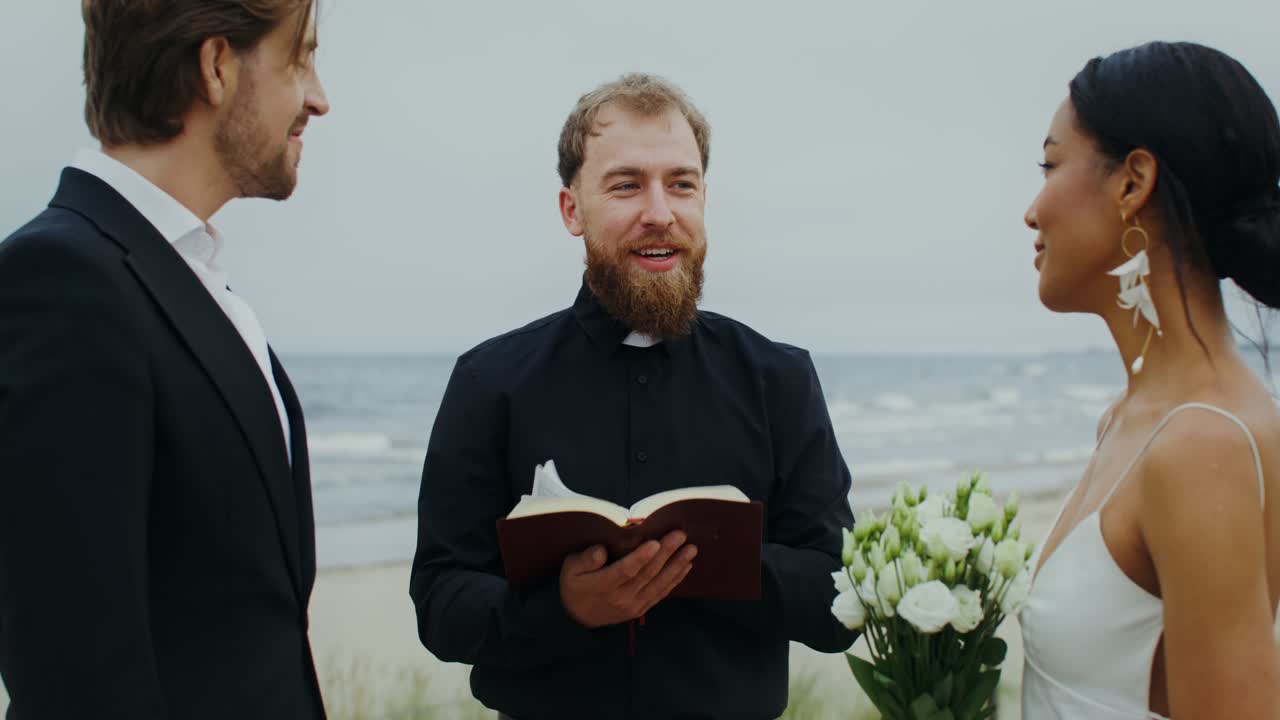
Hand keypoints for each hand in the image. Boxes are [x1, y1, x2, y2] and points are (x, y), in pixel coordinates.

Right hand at [559, 530, 696, 628]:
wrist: (578, 619)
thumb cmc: (574, 586)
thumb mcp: (569, 570)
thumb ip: (584, 560)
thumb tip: (601, 550)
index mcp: (603, 585)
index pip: (626, 571)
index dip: (641, 557)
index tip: (655, 543)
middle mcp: (621, 597)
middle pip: (648, 574)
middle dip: (666, 553)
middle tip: (680, 535)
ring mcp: (633, 605)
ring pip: (659, 584)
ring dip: (677, 565)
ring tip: (690, 549)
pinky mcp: (641, 608)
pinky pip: (661, 593)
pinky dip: (675, 579)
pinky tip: (686, 566)